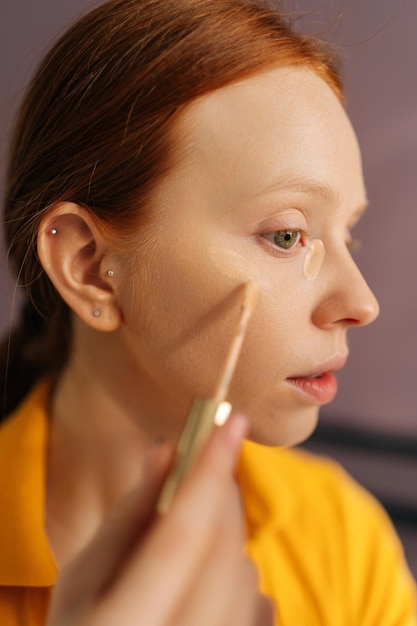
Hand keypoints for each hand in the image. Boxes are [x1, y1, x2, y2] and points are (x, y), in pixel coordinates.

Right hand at [46, 414, 274, 625]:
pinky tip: (207, 583)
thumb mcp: (84, 576)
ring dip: (228, 538)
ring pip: (246, 576)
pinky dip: (241, 578)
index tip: (233, 422)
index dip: (208, 471)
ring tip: (191, 537)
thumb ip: (129, 514)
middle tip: (211, 461)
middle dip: (221, 494)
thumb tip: (167, 451)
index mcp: (121, 623)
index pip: (180, 533)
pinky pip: (261, 607)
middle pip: (221, 551)